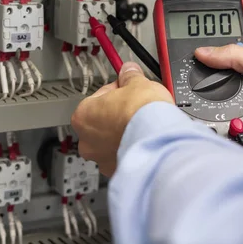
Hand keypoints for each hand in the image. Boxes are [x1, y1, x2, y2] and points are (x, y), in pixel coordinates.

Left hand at [71, 62, 173, 176]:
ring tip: (142, 126)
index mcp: (83, 116)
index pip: (99, 96)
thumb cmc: (142, 114)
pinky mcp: (118, 172)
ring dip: (124, 134)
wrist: (159, 140)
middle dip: (118, 115)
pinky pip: (123, 156)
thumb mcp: (137, 83)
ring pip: (111, 142)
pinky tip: (144, 140)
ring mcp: (101, 159)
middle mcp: (87, 141)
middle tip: (136, 108)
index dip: (117, 91)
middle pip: (103, 122)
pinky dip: (132, 149)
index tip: (127, 90)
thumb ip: (130, 76)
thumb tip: (129, 71)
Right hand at [195, 45, 242, 152]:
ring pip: (223, 127)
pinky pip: (236, 146)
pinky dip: (234, 144)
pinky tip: (239, 137)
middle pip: (216, 105)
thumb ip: (236, 57)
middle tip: (213, 103)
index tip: (186, 77)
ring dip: (226, 125)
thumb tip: (205, 52)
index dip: (204, 78)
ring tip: (235, 121)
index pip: (218, 79)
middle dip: (212, 106)